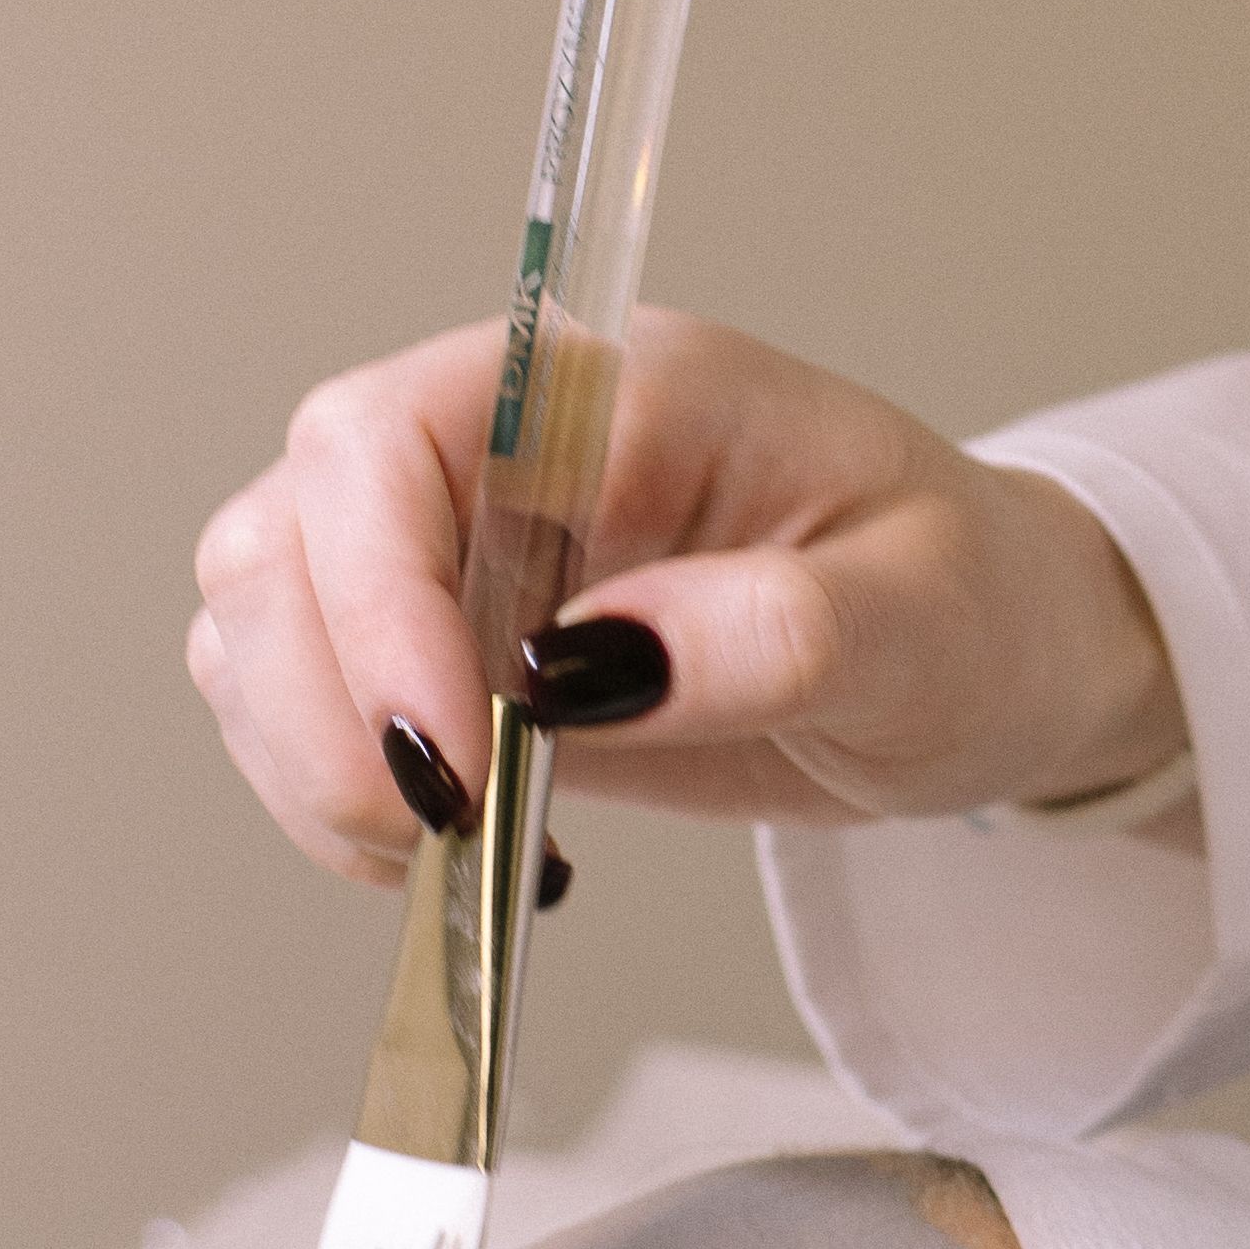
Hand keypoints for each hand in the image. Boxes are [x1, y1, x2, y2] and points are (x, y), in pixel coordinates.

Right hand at [189, 314, 1182, 880]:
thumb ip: (774, 630)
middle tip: (446, 836)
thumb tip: (589, 663)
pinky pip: (303, 706)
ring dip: (311, 760)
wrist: (989, 663)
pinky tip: (463, 850)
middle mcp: (508, 450)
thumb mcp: (923, 624)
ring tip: (456, 855)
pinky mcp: (443, 647)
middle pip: (287, 532)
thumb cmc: (974, 609)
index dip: (370, 593)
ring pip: (261, 623)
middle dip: (322, 705)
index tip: (450, 755)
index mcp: (617, 394)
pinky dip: (338, 797)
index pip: (390, 437)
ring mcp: (459, 547)